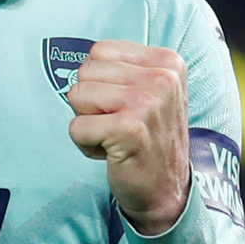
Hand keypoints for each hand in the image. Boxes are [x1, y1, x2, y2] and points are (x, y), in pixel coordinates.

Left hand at [67, 40, 189, 234]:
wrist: (167, 192)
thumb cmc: (149, 138)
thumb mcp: (151, 92)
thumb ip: (124, 68)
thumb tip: (83, 55)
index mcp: (168, 62)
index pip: (100, 51)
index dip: (100, 81)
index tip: (125, 105)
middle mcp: (162, 78)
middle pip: (85, 71)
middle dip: (91, 102)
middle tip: (119, 124)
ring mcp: (147, 103)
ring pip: (76, 96)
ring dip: (88, 122)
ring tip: (115, 137)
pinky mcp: (129, 129)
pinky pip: (76, 127)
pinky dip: (86, 145)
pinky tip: (112, 153)